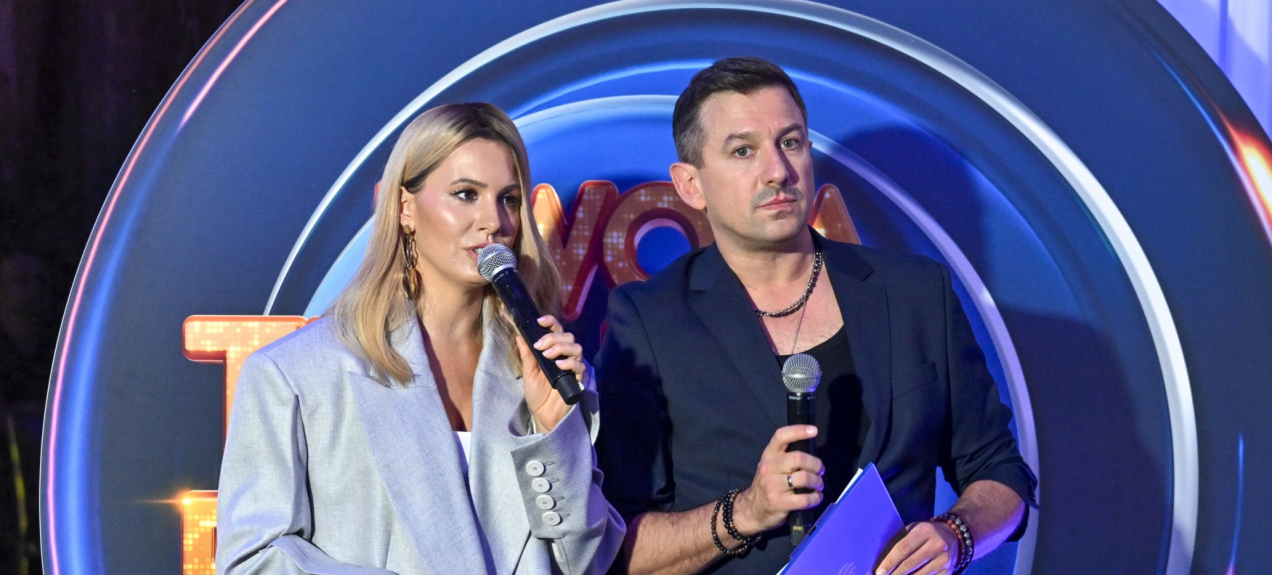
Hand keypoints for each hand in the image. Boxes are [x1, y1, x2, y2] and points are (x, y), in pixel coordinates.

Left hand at [516, 315, 583, 431]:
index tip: (540, 321)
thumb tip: (519, 335)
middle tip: (540, 346)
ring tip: (548, 356)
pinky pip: (580, 365)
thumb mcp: (528, 373)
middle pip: (567, 336)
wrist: (543, 416)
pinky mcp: (578, 379)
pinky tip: (559, 365)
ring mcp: (572, 367)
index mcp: (553, 351)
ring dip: (561, 347)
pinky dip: (570, 362)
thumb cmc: (537, 394)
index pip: (556, 330)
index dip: (550, 322)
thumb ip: (527, 355)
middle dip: (553, 337)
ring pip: (576, 347)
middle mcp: (565, 356)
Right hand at [730, 425, 824, 536]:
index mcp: (769, 455)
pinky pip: (805, 499)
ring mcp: (774, 485)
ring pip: (804, 478)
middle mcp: (769, 468)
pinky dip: (816, 498)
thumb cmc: (767, 484)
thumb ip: (786, 457)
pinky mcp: (780, 502)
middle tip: (820, 470)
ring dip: (817, 481)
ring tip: (819, 485)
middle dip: (815, 464)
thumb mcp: (770, 466)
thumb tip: (811, 450)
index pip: (781, 436)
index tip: (814, 430)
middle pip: (798, 458)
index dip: (798, 430)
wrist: (752, 510)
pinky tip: (816, 497)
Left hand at [875, 520, 958, 574]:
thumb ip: (900, 540)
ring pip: (920, 574)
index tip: (879, 572)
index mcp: (925, 531)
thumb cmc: (926, 532)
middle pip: (910, 564)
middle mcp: (936, 545)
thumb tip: (883, 559)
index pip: (903, 548)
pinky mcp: (948, 571)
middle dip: (895, 573)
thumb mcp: (914, 529)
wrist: (955, 535)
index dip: (890, 562)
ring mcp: (944, 560)